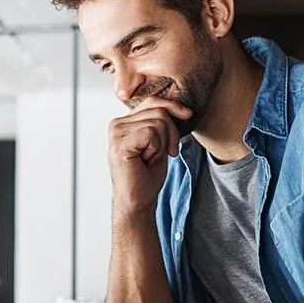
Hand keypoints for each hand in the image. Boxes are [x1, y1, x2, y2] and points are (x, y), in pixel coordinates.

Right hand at [108, 98, 191, 216]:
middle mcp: (116, 124)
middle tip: (164, 153)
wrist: (138, 200)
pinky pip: (151, 133)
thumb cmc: (147, 175)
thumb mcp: (160, 141)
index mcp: (124, 121)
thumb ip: (162, 121)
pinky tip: (145, 161)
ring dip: (162, 145)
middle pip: (159, 111)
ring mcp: (116, 133)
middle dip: (170, 133)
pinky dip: (155, 149)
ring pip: (158, 122)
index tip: (187, 116)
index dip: (173, 108)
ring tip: (149, 159)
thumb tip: (181, 108)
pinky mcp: (119, 144)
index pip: (153, 102)